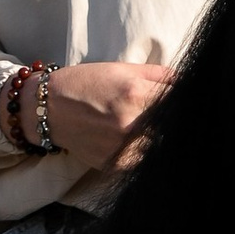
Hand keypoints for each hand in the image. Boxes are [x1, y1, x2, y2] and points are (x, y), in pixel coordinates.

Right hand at [42, 60, 173, 176]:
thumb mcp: (121, 69)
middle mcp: (132, 122)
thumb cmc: (85, 84)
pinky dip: (143, 151)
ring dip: (156, 137)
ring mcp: (125, 146)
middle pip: (170, 126)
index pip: (176, 100)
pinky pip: (143, 160)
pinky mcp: (117, 164)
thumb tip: (185, 81)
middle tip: (158, 116)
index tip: (178, 102)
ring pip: (158, 145)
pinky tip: (133, 140)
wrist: (49, 109)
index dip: (180, 101)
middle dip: (168, 120)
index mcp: (135, 93)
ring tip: (140, 126)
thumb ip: (158, 75)